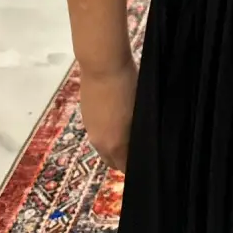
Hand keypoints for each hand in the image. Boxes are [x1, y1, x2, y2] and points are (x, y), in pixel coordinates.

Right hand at [80, 57, 137, 172]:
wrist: (102, 64)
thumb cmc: (127, 85)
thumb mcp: (139, 111)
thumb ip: (138, 133)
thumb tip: (142, 142)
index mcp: (113, 144)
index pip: (124, 168)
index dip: (135, 166)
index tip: (146, 159)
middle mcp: (98, 142)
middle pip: (111, 161)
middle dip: (123, 159)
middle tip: (138, 147)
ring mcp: (89, 128)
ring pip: (103, 146)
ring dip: (114, 144)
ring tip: (129, 130)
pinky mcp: (86, 115)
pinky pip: (97, 132)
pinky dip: (106, 131)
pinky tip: (117, 116)